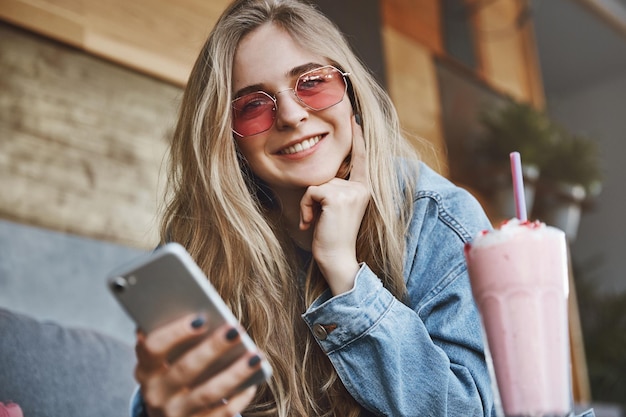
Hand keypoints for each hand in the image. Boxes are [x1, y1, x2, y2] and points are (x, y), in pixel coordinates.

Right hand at [134, 314, 260, 416]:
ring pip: (208, 393)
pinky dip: (240, 396)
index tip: (201, 318)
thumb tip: (199, 306)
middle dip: (213, 348)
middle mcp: (157, 393)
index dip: (175, 333)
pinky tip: (254, 379)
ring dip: (235, 373)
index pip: (153, 348)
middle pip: (185, 369)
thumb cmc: (172, 370)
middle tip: (236, 329)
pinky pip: (222, 413)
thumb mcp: (164, 357)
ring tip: (256, 355)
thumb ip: (174, 334)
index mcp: (145, 369)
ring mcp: (176, 414)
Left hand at [299, 116, 369, 294]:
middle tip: (318, 219)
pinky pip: (310, 191)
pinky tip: (311, 223)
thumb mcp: (337, 208)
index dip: (359, 138)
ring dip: (308, 204)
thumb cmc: (332, 236)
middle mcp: (361, 187)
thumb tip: (324, 177)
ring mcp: (351, 191)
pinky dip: (305, 207)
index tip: (355, 119)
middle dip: (314, 197)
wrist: (337, 259)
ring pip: (316, 184)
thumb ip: (336, 189)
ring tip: (316, 222)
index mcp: (363, 188)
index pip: (361, 159)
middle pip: (325, 176)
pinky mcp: (337, 197)